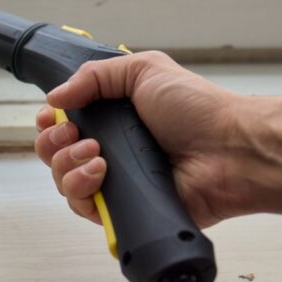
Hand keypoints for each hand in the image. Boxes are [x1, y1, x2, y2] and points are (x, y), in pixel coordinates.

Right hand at [33, 51, 243, 228]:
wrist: (231, 150)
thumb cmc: (197, 108)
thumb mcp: (144, 70)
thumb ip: (95, 75)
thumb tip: (55, 97)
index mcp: (113, 120)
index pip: (63, 125)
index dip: (50, 123)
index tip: (53, 116)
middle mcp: (110, 152)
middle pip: (55, 155)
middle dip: (53, 144)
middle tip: (77, 135)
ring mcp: (115, 183)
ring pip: (63, 183)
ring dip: (67, 166)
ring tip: (97, 155)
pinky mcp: (123, 211)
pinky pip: (83, 208)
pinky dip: (81, 190)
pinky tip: (101, 174)